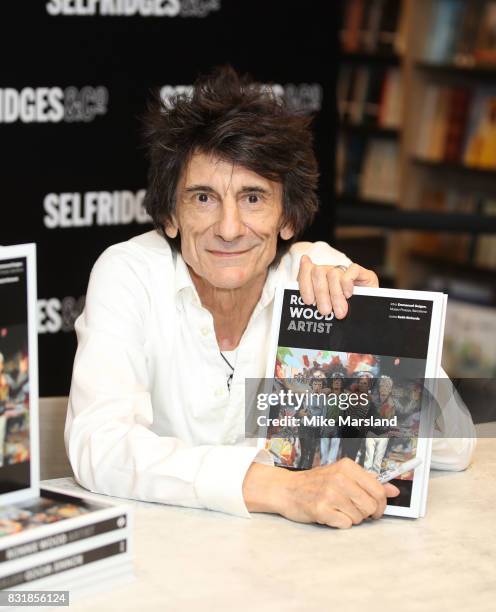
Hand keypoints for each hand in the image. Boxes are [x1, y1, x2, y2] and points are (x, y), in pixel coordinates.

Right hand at [243, 458, 399, 527]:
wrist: (287, 489)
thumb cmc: (316, 483)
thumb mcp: (342, 475)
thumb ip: (368, 482)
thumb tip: (393, 491)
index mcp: (347, 467)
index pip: (378, 490)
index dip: (381, 503)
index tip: (376, 508)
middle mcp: (340, 478)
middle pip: (371, 506)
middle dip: (365, 513)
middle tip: (353, 509)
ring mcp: (330, 493)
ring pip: (359, 517)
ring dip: (350, 518)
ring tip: (337, 509)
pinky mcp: (321, 509)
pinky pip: (345, 524)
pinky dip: (339, 523)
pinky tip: (329, 514)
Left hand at [297, 256, 378, 318]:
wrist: (367, 318)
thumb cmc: (343, 315)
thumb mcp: (325, 309)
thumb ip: (312, 301)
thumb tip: (304, 296)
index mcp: (317, 279)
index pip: (306, 271)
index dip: (305, 284)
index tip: (308, 301)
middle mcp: (330, 271)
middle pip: (318, 272)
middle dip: (321, 294)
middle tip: (325, 312)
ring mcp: (345, 271)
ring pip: (334, 274)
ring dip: (335, 295)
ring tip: (340, 312)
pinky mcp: (361, 272)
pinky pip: (351, 270)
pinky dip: (347, 283)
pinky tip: (348, 295)